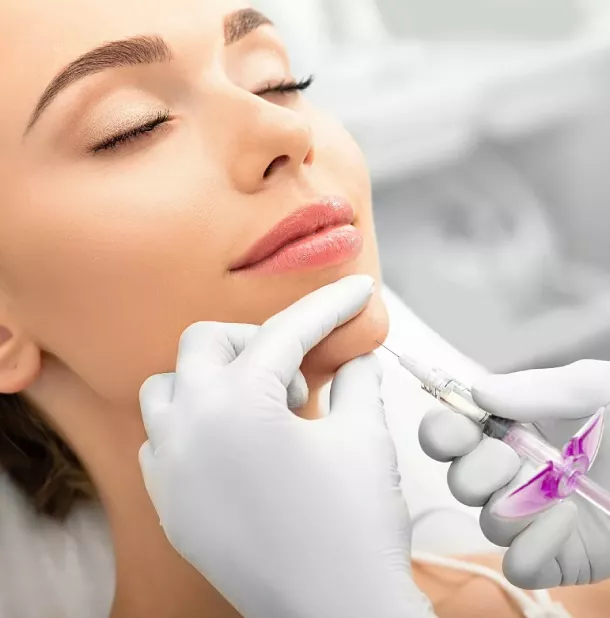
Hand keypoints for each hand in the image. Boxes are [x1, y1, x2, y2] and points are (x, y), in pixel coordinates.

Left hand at [139, 275, 433, 617]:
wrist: (337, 614)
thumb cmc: (357, 524)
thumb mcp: (365, 436)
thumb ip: (358, 378)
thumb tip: (357, 354)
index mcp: (239, 404)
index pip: (286, 332)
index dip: (328, 307)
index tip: (357, 292)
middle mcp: (189, 427)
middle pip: (205, 343)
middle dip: (255, 341)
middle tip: (297, 373)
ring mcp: (169, 468)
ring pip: (168, 388)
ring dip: (213, 379)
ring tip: (261, 405)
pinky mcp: (168, 504)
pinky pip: (163, 439)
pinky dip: (194, 424)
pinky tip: (236, 443)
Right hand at [419, 359, 609, 588]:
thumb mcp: (599, 390)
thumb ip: (538, 388)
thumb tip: (478, 392)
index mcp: (519, 430)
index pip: (454, 434)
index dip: (441, 432)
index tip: (457, 429)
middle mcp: (520, 475)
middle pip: (459, 482)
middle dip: (477, 470)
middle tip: (516, 456)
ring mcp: (539, 520)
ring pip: (485, 524)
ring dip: (510, 506)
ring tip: (556, 490)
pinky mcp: (563, 559)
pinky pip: (519, 564)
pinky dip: (533, 545)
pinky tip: (567, 520)